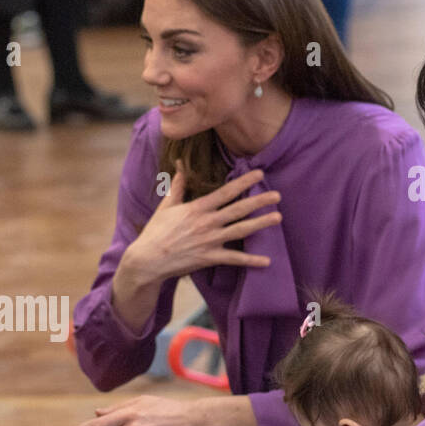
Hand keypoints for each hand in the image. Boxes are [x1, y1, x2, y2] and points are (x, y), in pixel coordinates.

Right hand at [120, 162, 281, 287]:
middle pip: (238, 210)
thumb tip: (180, 164)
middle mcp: (207, 223)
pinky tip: (267, 261)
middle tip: (278, 195)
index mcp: (197, 208)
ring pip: (240, 231)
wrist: (147, 259)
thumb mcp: (166, 206)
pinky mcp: (209, 258)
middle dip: (259, 201)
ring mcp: (209, 241)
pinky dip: (251, 261)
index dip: (244, 182)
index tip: (259, 173)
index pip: (225, 192)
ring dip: (261, 224)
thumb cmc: (156, 232)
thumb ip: (178, 186)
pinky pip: (234, 260)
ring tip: (278, 217)